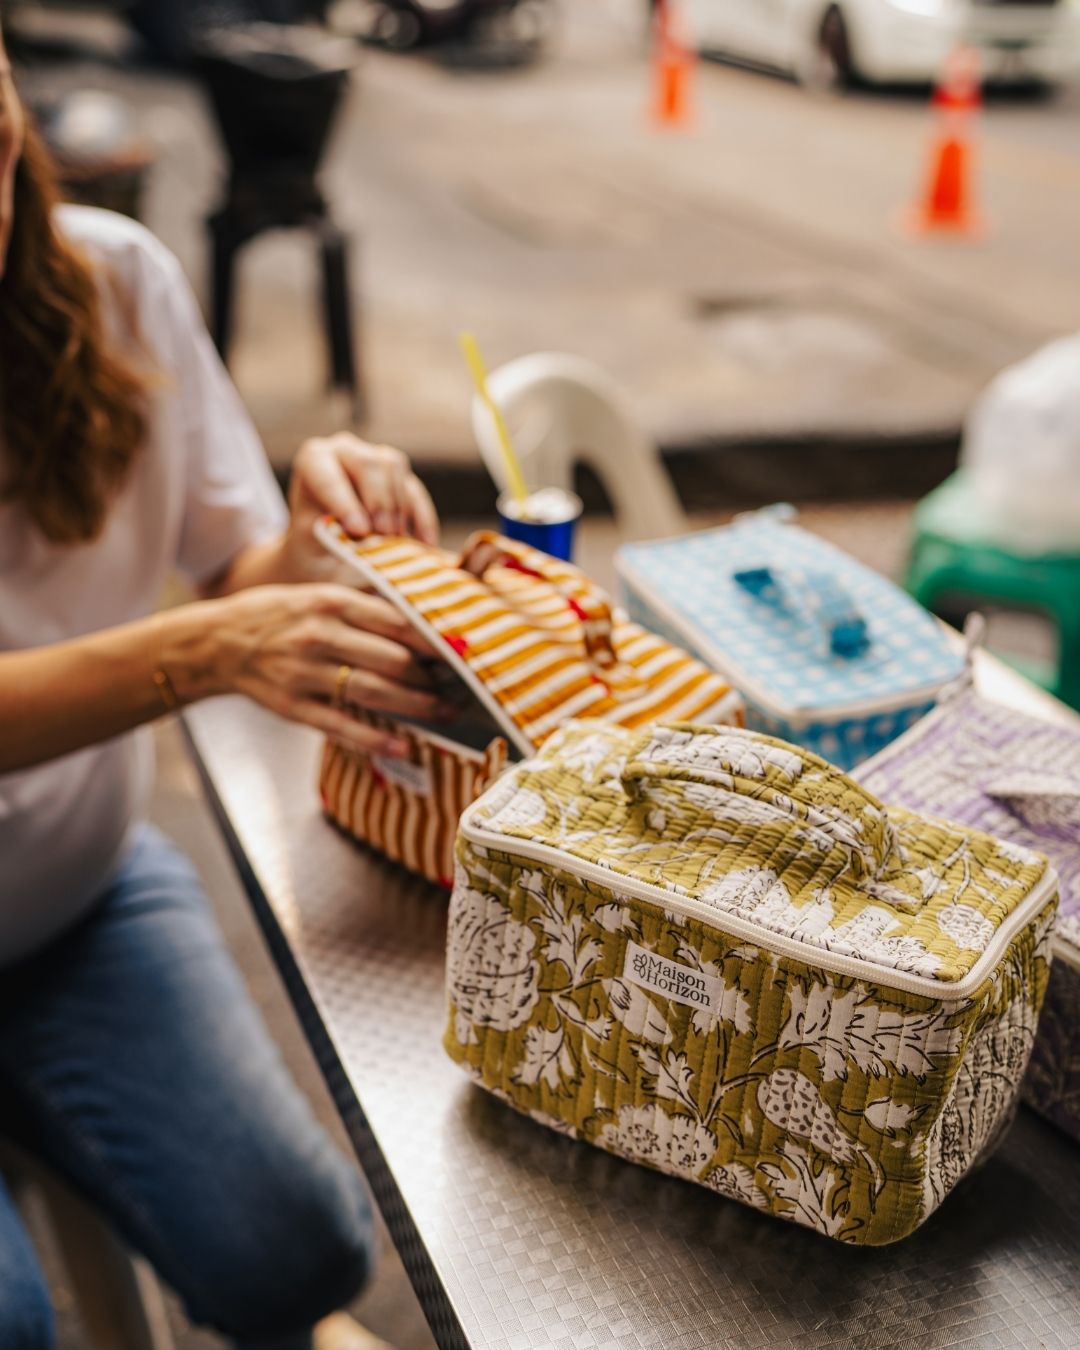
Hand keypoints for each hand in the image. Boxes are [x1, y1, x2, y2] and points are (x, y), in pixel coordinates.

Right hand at [193, 584, 455, 755]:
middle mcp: (320, 635)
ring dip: (416, 706)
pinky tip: (401, 745)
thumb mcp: (317, 596)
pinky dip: (373, 738)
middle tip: (462, 687)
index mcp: (331, 602)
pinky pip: (340, 725)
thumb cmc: (279, 616)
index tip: (464, 651)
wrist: (218, 643)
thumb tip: (421, 616)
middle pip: (393, 659)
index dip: (436, 641)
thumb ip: (365, 606)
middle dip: (434, 678)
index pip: (398, 621)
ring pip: (373, 691)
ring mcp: (305, 673)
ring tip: (445, 713)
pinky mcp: (293, 706)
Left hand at [285, 434, 438, 578]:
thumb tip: (367, 542)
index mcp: (313, 461)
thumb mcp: (313, 547)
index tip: (359, 531)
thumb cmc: (313, 547)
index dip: (345, 502)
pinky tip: (426, 544)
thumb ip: (333, 542)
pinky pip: (415, 491)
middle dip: (379, 501)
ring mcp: (375, 458)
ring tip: (396, 540)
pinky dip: (422, 518)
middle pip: (369, 464)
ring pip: (395, 468)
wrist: (325, 551)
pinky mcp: (400, 476)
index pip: (328, 475)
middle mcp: (344, 451)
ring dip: (398, 507)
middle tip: (384, 535)